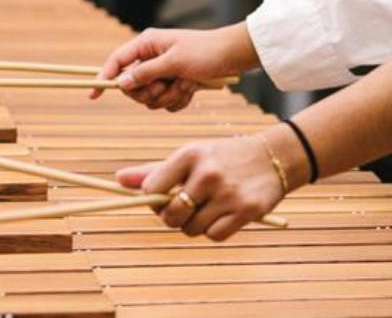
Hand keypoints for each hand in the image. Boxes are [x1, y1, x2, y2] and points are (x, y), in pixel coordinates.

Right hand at [90, 23, 258, 110]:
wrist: (234, 57)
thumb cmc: (206, 52)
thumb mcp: (175, 62)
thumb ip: (146, 73)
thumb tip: (121, 83)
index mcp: (147, 44)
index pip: (116, 62)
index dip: (104, 77)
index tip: (94, 94)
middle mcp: (151, 58)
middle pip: (133, 86)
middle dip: (150, 92)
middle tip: (166, 86)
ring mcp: (163, 72)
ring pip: (150, 98)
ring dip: (168, 96)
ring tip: (186, 84)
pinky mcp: (174, 84)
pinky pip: (166, 102)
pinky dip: (179, 99)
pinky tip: (191, 89)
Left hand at [116, 129, 304, 240]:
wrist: (273, 157)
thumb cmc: (221, 157)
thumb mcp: (189, 156)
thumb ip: (153, 171)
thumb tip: (118, 180)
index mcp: (190, 154)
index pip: (152, 189)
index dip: (152, 200)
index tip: (163, 196)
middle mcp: (208, 173)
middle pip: (171, 214)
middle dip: (172, 217)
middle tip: (183, 207)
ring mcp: (228, 193)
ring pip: (191, 228)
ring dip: (194, 224)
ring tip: (205, 208)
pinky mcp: (247, 211)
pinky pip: (214, 236)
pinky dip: (213, 231)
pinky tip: (222, 215)